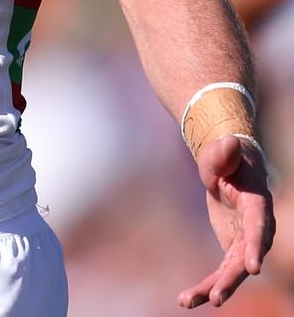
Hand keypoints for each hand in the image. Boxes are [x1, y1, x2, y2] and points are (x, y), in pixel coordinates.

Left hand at [178, 135, 275, 307]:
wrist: (230, 169)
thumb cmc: (226, 159)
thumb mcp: (220, 155)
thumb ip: (222, 154)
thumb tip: (228, 143)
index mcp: (256, 204)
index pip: (259, 227)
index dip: (257, 246)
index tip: (253, 268)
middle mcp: (255, 229)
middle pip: (245, 258)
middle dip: (232, 279)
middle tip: (216, 297)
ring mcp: (244, 243)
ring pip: (232, 272)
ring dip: (213, 288)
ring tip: (187, 301)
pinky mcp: (232, 250)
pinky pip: (220, 273)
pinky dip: (204, 286)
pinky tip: (185, 299)